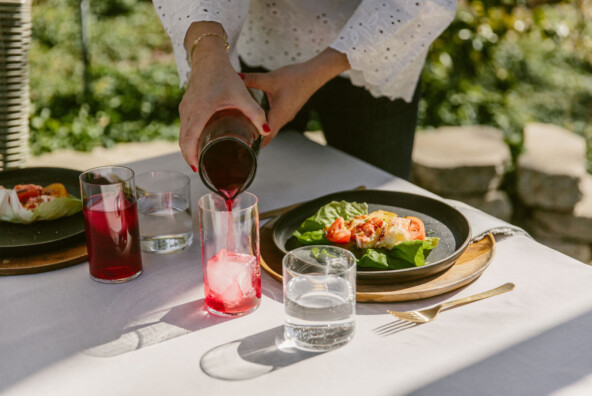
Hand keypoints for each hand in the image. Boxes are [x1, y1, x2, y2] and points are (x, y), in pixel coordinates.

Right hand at [178, 23, 268, 170]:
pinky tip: (197, 144)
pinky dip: (188, 139)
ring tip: (199, 161)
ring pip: (182, 134)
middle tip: (200, 170)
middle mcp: (188, 111)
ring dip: (188, 149)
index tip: (197, 169)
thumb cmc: (224, 75)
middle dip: (190, 157)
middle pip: (183, 140)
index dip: (192, 156)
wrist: (209, 57)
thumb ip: (255, 113)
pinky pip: (184, 127)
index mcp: (200, 110)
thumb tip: (267, 131)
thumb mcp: (242, 95)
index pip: (190, 139)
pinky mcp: (185, 105)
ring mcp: (184, 108)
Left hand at [241, 48, 349, 146]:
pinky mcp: (288, 110)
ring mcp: (286, 115)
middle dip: (255, 139)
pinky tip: (256, 117)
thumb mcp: (271, 79)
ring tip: (244, 131)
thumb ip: (252, 79)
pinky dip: (265, 122)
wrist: (314, 74)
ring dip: (260, 130)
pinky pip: (274, 120)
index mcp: (279, 115)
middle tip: (239, 142)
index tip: (243, 148)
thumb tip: (235, 78)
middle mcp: (284, 118)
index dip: (255, 143)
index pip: (266, 136)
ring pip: (271, 127)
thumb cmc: (295, 77)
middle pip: (268, 135)